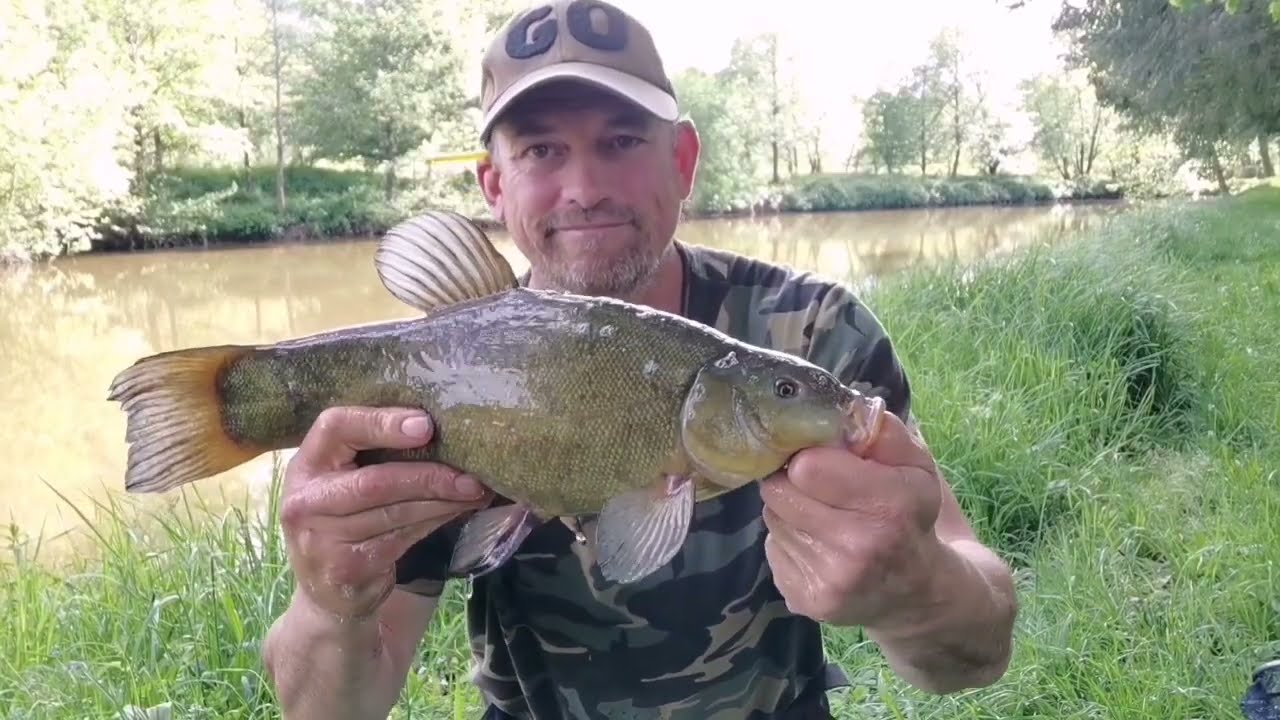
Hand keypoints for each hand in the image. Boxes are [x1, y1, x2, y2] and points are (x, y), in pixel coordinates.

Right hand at [279, 406, 491, 621]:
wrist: (326, 589)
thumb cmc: (344, 517)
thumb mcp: (342, 479)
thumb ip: (373, 452)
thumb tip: (440, 428)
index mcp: (306, 464)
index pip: (335, 427)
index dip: (381, 422)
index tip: (426, 425)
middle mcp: (306, 501)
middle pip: (375, 481)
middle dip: (430, 476)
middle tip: (472, 475)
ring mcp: (322, 539)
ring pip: (395, 512)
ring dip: (442, 501)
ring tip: (475, 491)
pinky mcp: (347, 567)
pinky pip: (401, 537)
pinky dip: (435, 521)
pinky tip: (457, 511)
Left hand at [760, 409, 945, 630]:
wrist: (917, 592)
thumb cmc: (911, 516)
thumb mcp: (916, 467)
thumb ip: (884, 433)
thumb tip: (845, 411)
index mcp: (887, 508)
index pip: (806, 467)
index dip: (810, 456)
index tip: (824, 460)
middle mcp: (857, 549)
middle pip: (779, 491)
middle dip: (793, 481)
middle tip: (819, 487)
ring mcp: (829, 581)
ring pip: (773, 518)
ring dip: (791, 510)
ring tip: (823, 517)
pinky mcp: (806, 601)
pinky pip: (773, 549)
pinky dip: (790, 541)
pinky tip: (820, 546)